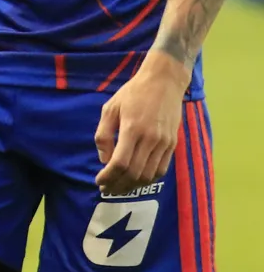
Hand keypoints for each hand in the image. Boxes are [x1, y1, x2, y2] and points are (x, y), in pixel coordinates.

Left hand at [95, 53, 188, 195]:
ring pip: (149, 175)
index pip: (120, 163)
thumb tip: (104, 159)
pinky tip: (136, 179)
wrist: (164, 82)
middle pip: (134, 173)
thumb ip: (103, 135)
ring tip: (120, 188)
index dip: (108, 177)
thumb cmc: (133, 93)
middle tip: (107, 189)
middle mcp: (150, 139)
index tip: (99, 182)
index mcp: (132, 129)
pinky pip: (161, 169)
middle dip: (119, 185)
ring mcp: (164, 143)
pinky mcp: (173, 144)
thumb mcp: (110, 108)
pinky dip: (148, 179)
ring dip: (133, 186)